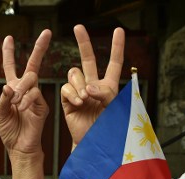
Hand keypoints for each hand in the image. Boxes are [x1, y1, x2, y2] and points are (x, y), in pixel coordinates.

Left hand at [0, 29, 51, 155]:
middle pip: (32, 64)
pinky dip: (26, 99)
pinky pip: (35, 93)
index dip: (8, 53)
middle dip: (40, 47)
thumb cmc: (8, 131)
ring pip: (32, 78)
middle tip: (47, 32)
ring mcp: (35, 97)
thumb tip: (9, 86)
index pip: (10, 67)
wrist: (19, 147)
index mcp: (12, 89)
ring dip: (21, 88)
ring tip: (15, 103)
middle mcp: (25, 90)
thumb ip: (2, 99)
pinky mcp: (42, 105)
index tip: (9, 38)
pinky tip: (21, 107)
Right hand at [60, 25, 124, 144]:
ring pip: (75, 74)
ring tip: (85, 99)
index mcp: (109, 87)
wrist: (93, 146)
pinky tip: (78, 103)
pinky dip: (72, 93)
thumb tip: (89, 87)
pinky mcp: (68, 102)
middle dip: (83, 42)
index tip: (118, 30)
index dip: (116, 47)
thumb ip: (105, 94)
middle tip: (78, 27)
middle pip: (88, 59)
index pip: (114, 63)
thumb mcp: (114, 109)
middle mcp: (93, 87)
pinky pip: (66, 88)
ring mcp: (79, 93)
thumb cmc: (107, 131)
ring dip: (80, 83)